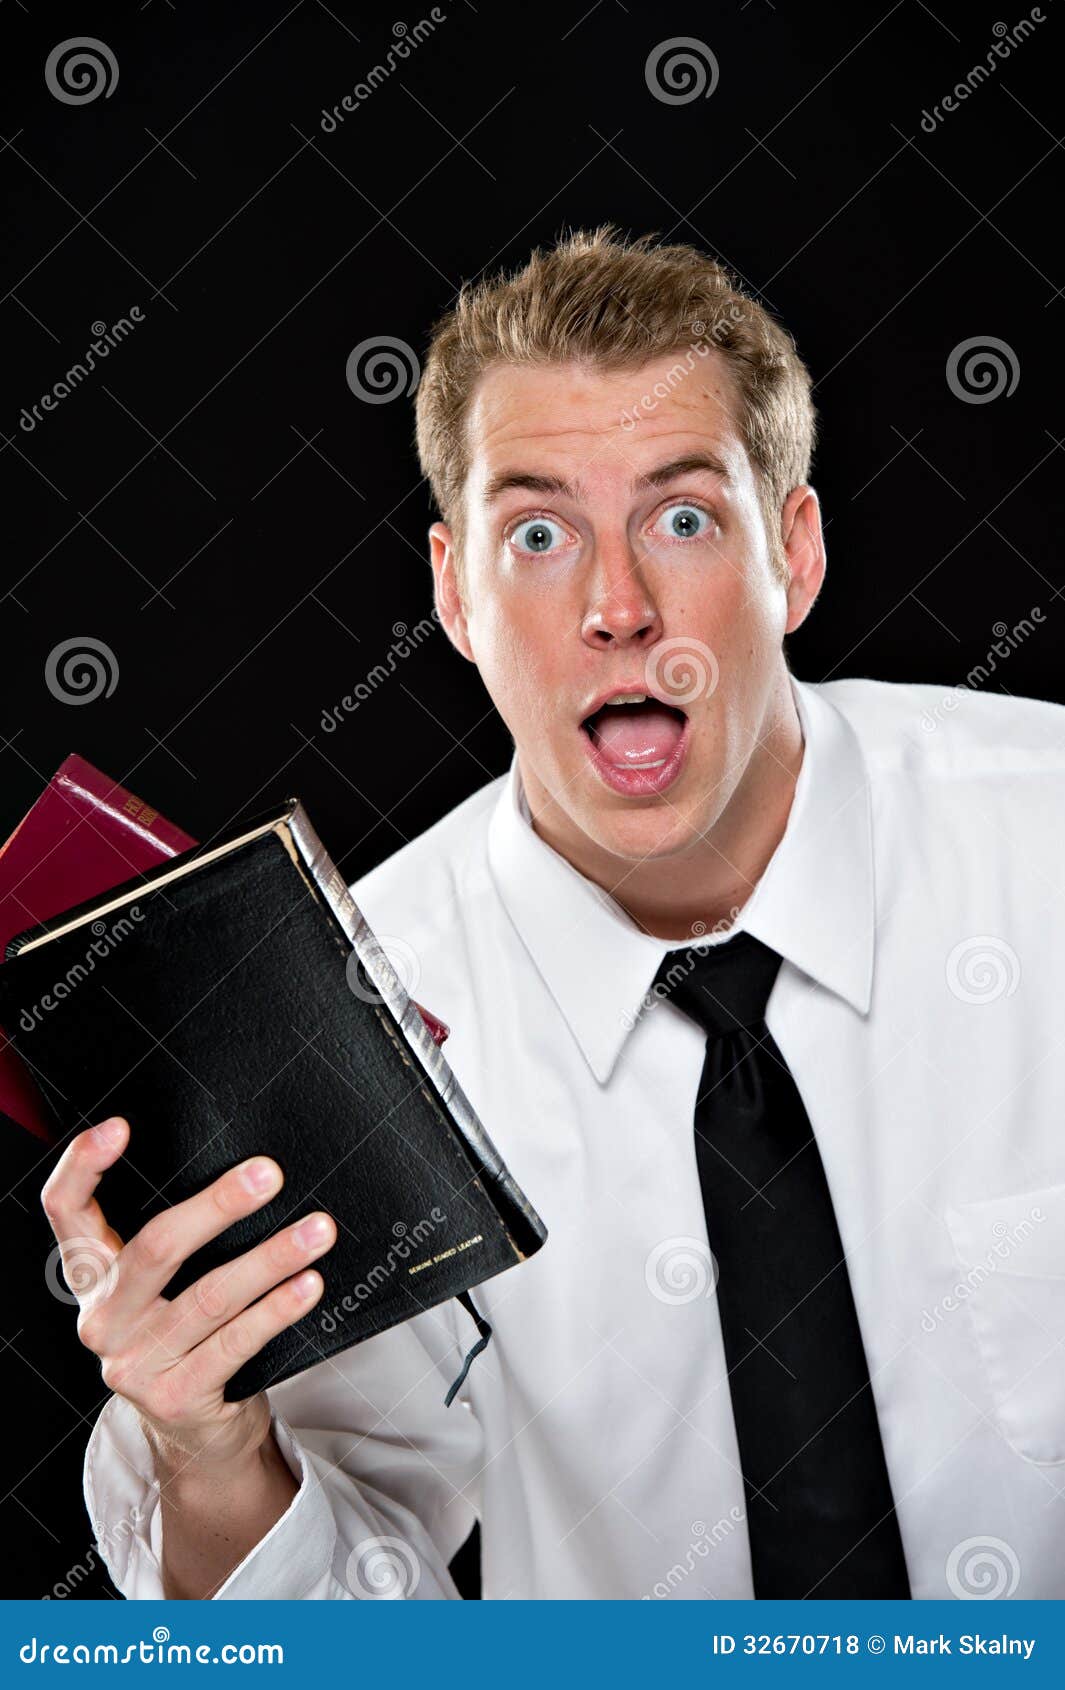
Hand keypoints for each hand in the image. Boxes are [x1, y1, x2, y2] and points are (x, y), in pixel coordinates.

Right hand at [41, 1115, 336, 1479]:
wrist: (193, 1429)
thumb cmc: (185, 1333)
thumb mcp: (159, 1286)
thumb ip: (174, 1236)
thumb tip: (244, 1168)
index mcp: (91, 1276)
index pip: (65, 1211)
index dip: (82, 1166)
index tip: (119, 1127)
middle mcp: (102, 1317)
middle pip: (154, 1248)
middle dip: (217, 1206)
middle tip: (268, 1175)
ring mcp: (134, 1362)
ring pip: (209, 1297)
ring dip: (271, 1258)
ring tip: (317, 1231)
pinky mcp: (174, 1396)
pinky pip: (236, 1343)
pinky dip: (277, 1310)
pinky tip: (308, 1285)